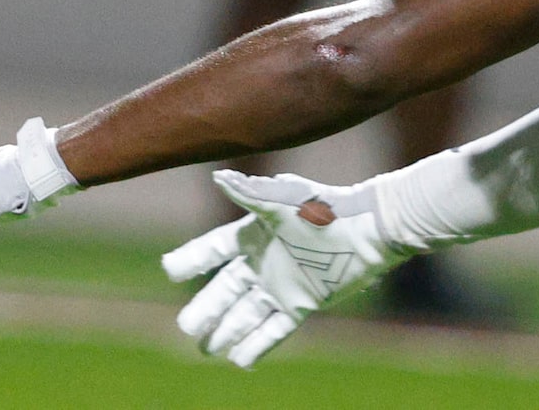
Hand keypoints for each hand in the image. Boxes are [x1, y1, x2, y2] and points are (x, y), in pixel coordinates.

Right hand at [162, 171, 409, 367]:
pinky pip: (274, 328)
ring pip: (246, 313)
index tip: (170, 271)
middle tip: (184, 327)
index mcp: (254, 233)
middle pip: (226, 290)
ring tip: (205, 349)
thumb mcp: (285, 201)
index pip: (214, 249)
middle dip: (205, 309)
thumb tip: (218, 178)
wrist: (368, 230)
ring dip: (226, 331)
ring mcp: (282, 285)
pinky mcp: (302, 303)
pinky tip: (239, 360)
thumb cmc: (326, 209)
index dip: (192, 259)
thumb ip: (251, 194)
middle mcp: (264, 261)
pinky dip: (257, 344)